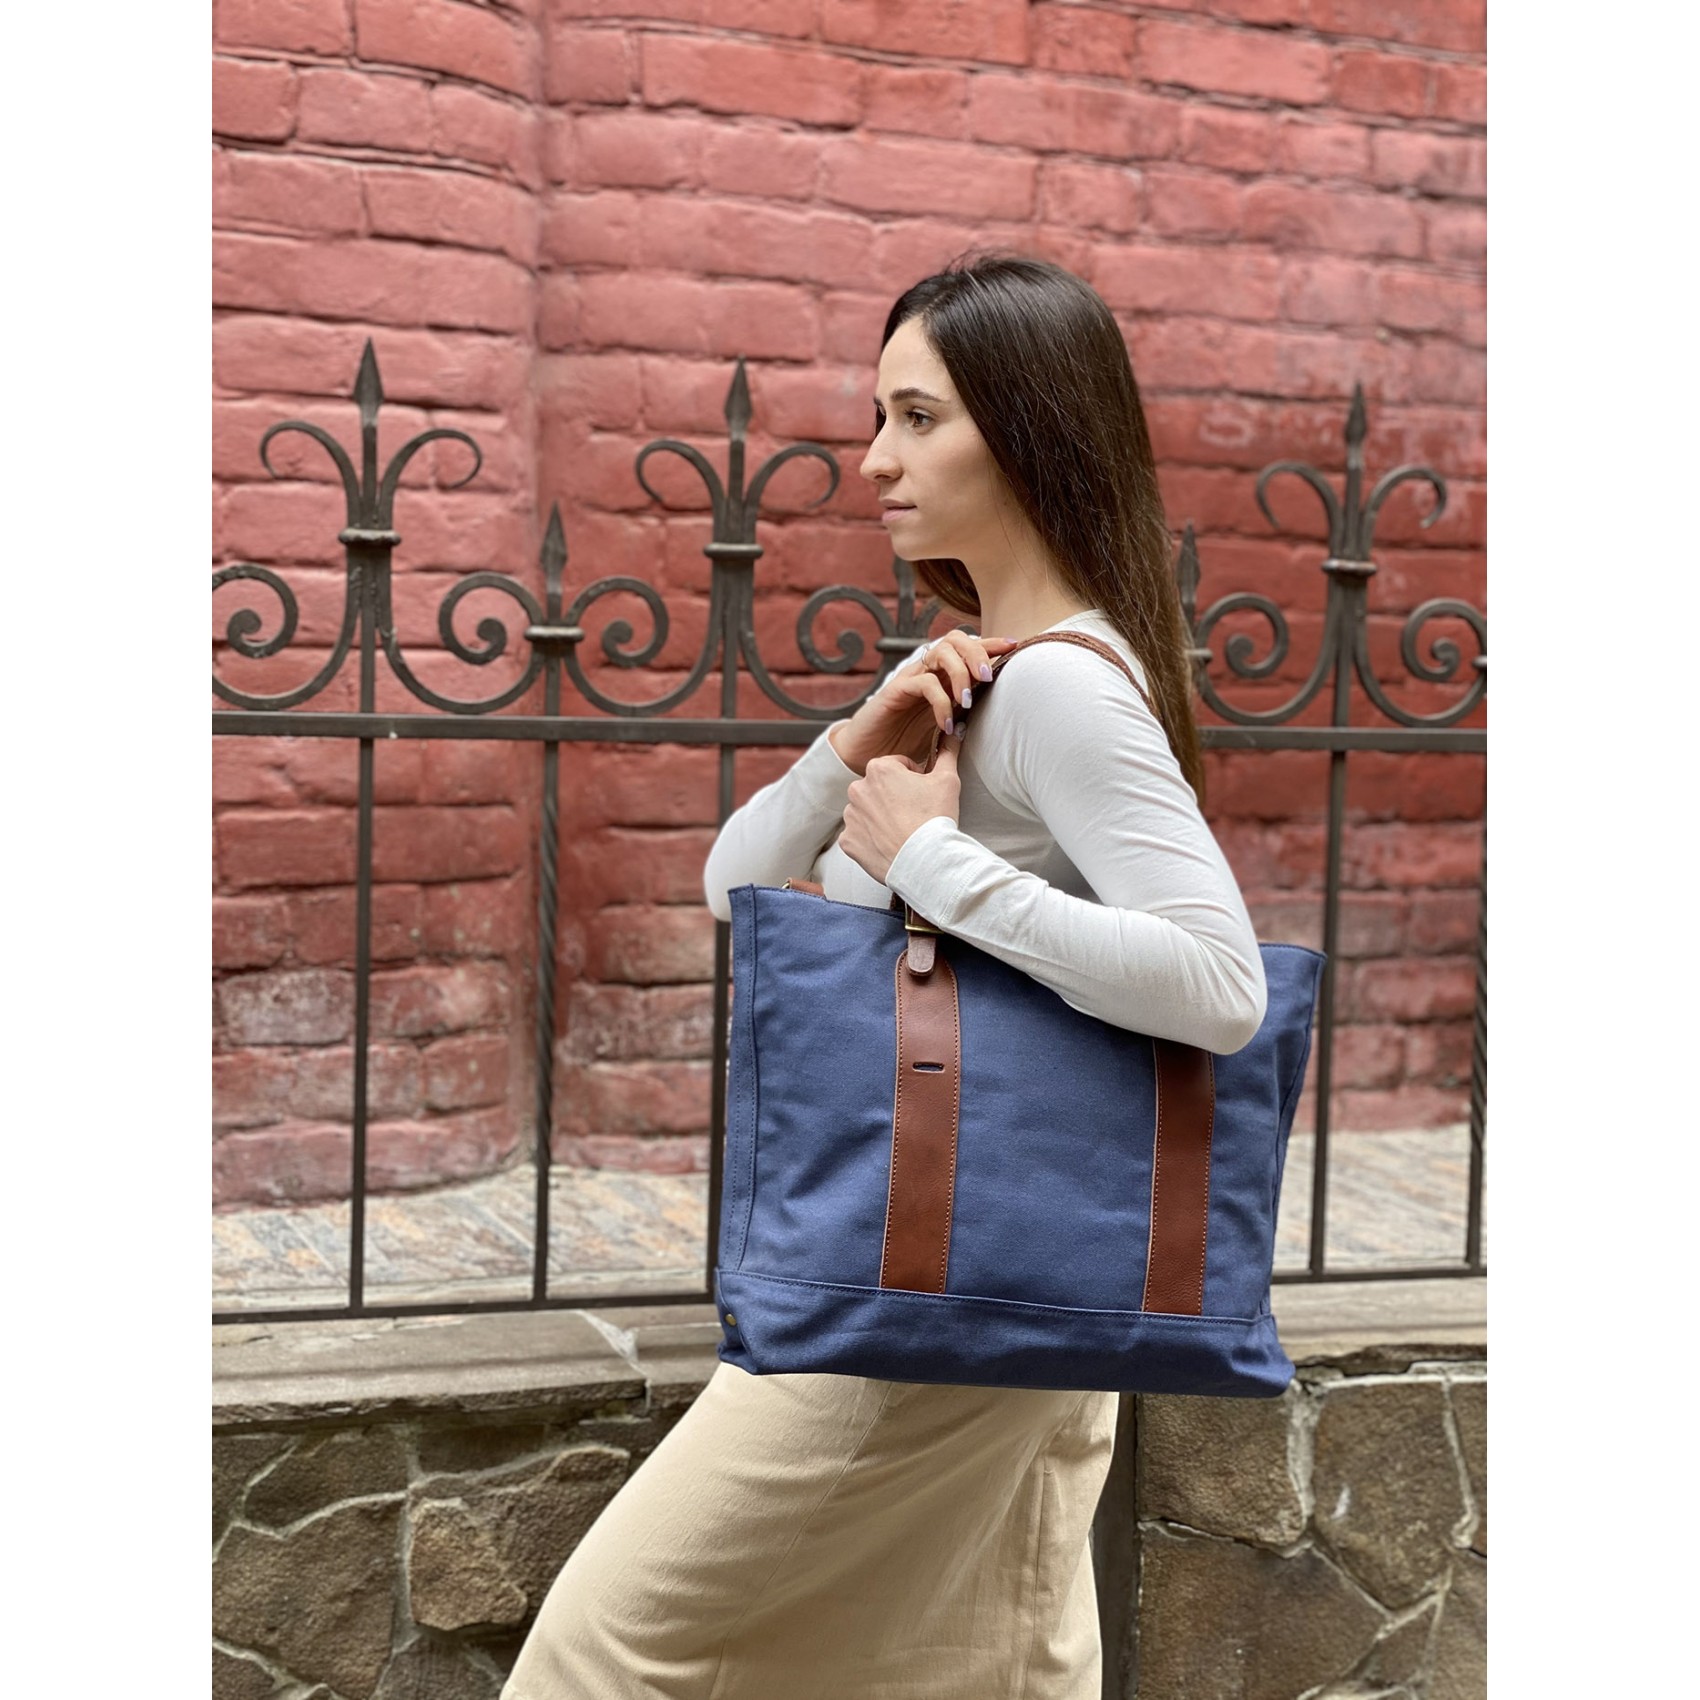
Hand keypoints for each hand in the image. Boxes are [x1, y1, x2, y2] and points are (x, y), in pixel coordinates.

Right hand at [828, 629, 1019, 775]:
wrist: (869, 754)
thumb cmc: (906, 740)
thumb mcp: (944, 726)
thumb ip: (965, 715)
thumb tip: (1000, 715)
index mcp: (941, 674)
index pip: (967, 647)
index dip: (990, 643)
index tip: (1014, 645)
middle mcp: (926, 670)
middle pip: (955, 640)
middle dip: (977, 653)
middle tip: (988, 677)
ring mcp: (910, 678)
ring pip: (939, 653)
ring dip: (960, 674)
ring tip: (966, 702)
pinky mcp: (895, 691)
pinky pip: (924, 684)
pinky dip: (941, 702)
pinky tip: (945, 725)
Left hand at [837, 736, 961, 886]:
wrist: (926, 862)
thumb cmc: (936, 818)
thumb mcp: (948, 779)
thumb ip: (947, 752)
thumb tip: (954, 731)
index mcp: (878, 768)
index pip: (898, 766)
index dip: (914, 778)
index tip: (923, 794)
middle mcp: (857, 789)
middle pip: (879, 787)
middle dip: (894, 796)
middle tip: (914, 813)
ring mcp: (850, 817)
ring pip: (867, 810)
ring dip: (880, 816)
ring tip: (902, 829)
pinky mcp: (848, 842)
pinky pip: (858, 835)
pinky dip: (871, 839)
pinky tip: (889, 843)